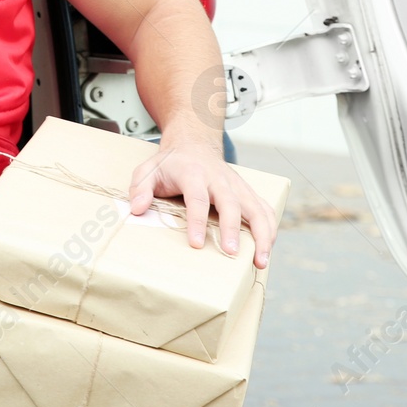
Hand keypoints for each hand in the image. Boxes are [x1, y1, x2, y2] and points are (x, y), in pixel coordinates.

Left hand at [128, 137, 278, 268]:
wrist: (194, 144)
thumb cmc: (170, 164)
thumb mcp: (148, 170)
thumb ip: (140, 188)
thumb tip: (137, 209)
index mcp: (193, 174)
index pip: (197, 198)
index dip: (198, 221)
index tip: (197, 244)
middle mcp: (219, 179)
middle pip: (231, 203)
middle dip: (233, 228)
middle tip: (232, 253)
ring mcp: (237, 186)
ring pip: (256, 207)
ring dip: (262, 234)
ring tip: (261, 261)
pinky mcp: (247, 192)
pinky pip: (264, 209)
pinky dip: (270, 229)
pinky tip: (267, 250)